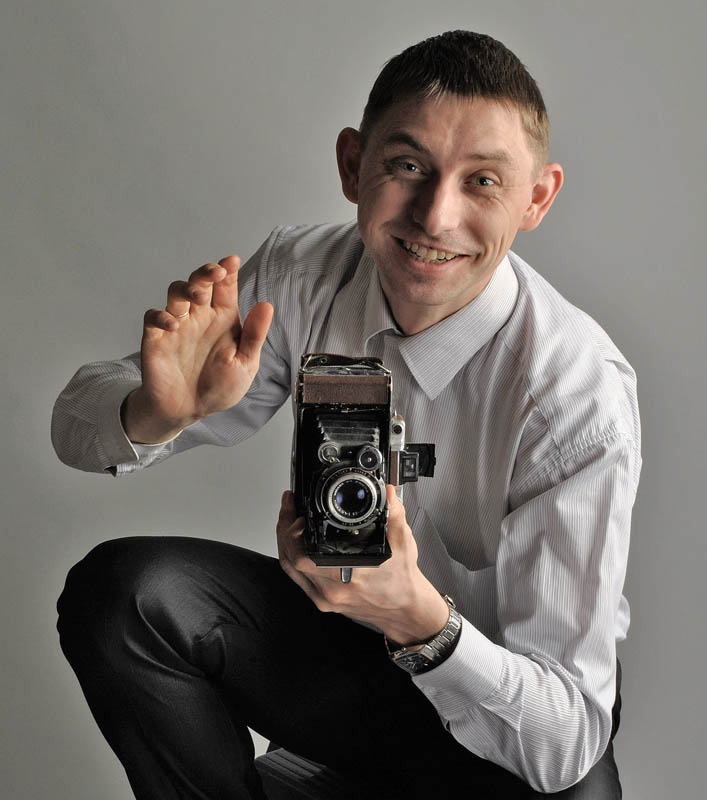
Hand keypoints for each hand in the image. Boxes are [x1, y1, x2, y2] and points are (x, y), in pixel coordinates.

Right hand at [123, 255, 272, 442]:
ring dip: (186, 289)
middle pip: (200, 282)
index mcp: (223, 319)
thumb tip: (267, 305)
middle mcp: (200, 317)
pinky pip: (153, 317)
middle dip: (207, 273)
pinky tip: (174, 324)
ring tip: (200, 296)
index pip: (225, 287)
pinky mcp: (157, 338)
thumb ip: (254, 336)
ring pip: (176, 293)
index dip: (228, 271)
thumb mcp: (244, 365)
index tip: (232, 260)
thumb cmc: (218, 387)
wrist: (189, 410)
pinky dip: (161, 316)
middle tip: (217, 272)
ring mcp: (177, 326)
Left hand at [276, 486, 449, 645]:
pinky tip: (292, 542)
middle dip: (284, 528)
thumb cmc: (401, 581)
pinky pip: (297, 578)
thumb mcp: (403, 542)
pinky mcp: (322, 601)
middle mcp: (333, 590)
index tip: (295, 509)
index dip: (293, 531)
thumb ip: (394, 513)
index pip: (306, 555)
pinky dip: (290, 557)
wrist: (404, 609)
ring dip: (284, 541)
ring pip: (290, 568)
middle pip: (291, 559)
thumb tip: (387, 492)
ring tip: (286, 518)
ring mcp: (325, 598)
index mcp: (350, 576)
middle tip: (289, 506)